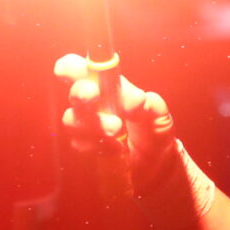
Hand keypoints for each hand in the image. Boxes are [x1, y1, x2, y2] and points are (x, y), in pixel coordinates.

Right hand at [55, 54, 177, 178]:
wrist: (157, 162)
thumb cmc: (154, 130)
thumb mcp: (158, 114)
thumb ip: (148, 103)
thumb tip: (133, 100)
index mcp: (106, 86)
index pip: (81, 70)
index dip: (71, 67)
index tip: (72, 70)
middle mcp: (92, 104)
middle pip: (74, 94)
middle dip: (81, 93)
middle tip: (93, 95)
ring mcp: (86, 127)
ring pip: (73, 120)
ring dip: (96, 123)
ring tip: (117, 129)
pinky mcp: (86, 148)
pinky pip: (81, 145)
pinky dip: (100, 146)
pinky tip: (117, 148)